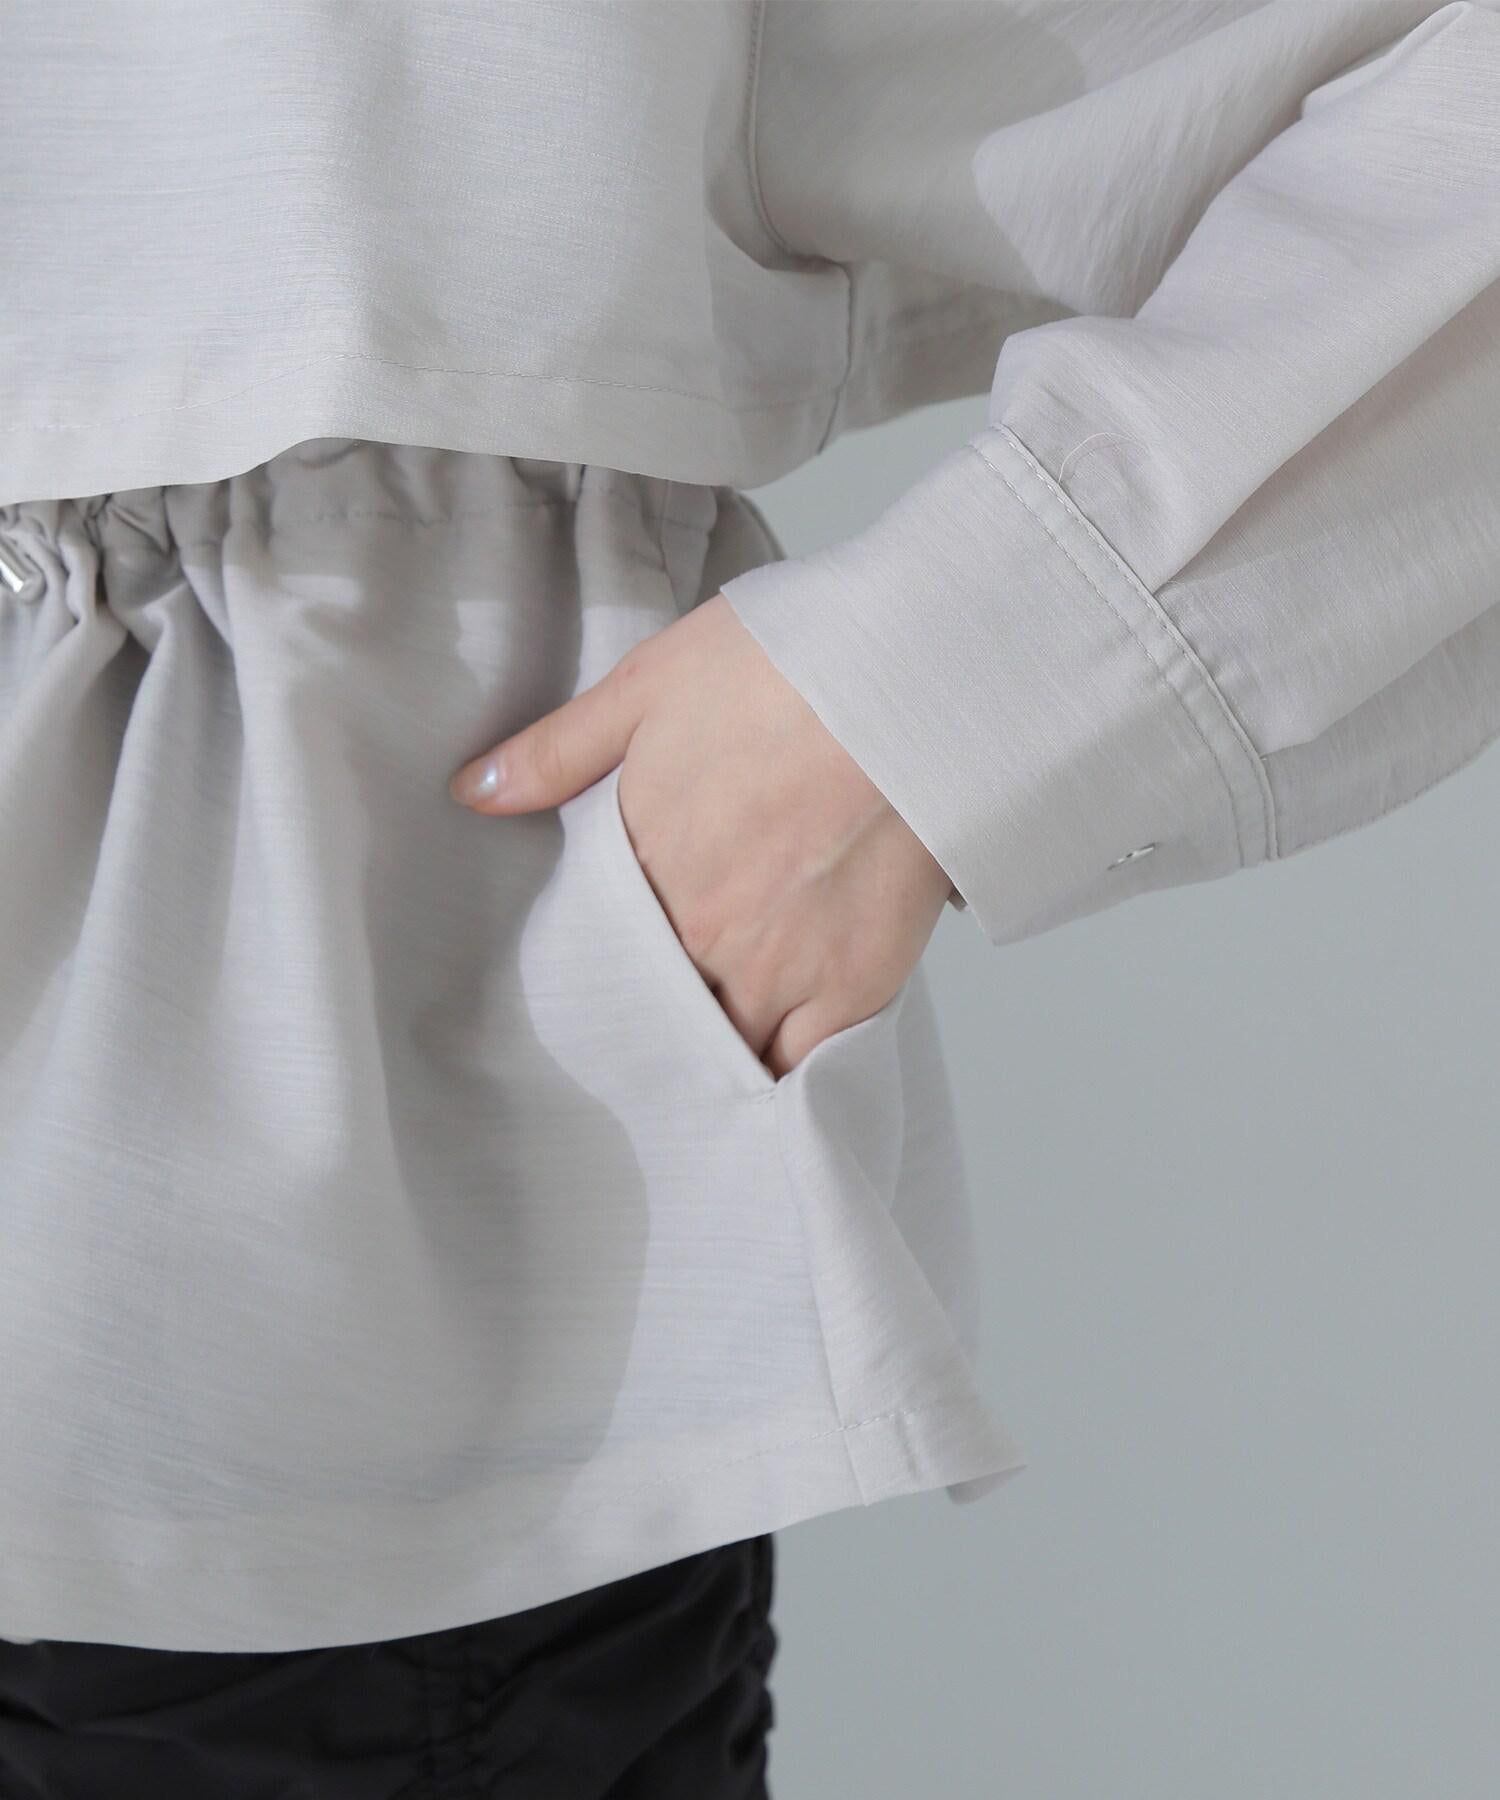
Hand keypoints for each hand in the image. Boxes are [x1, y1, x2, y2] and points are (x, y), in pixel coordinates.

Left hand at [447, 595, 953, 1079]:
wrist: (909, 686)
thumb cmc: (789, 669)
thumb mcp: (648, 685)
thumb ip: (557, 752)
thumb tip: (474, 792)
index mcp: (642, 869)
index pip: (596, 957)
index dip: (598, 974)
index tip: (598, 980)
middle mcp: (701, 937)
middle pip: (658, 1012)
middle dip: (653, 1019)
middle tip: (650, 1026)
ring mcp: (779, 973)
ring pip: (724, 1049)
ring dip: (712, 1053)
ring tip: (707, 1056)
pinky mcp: (854, 989)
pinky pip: (802, 1068)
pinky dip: (782, 1076)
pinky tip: (770, 1074)